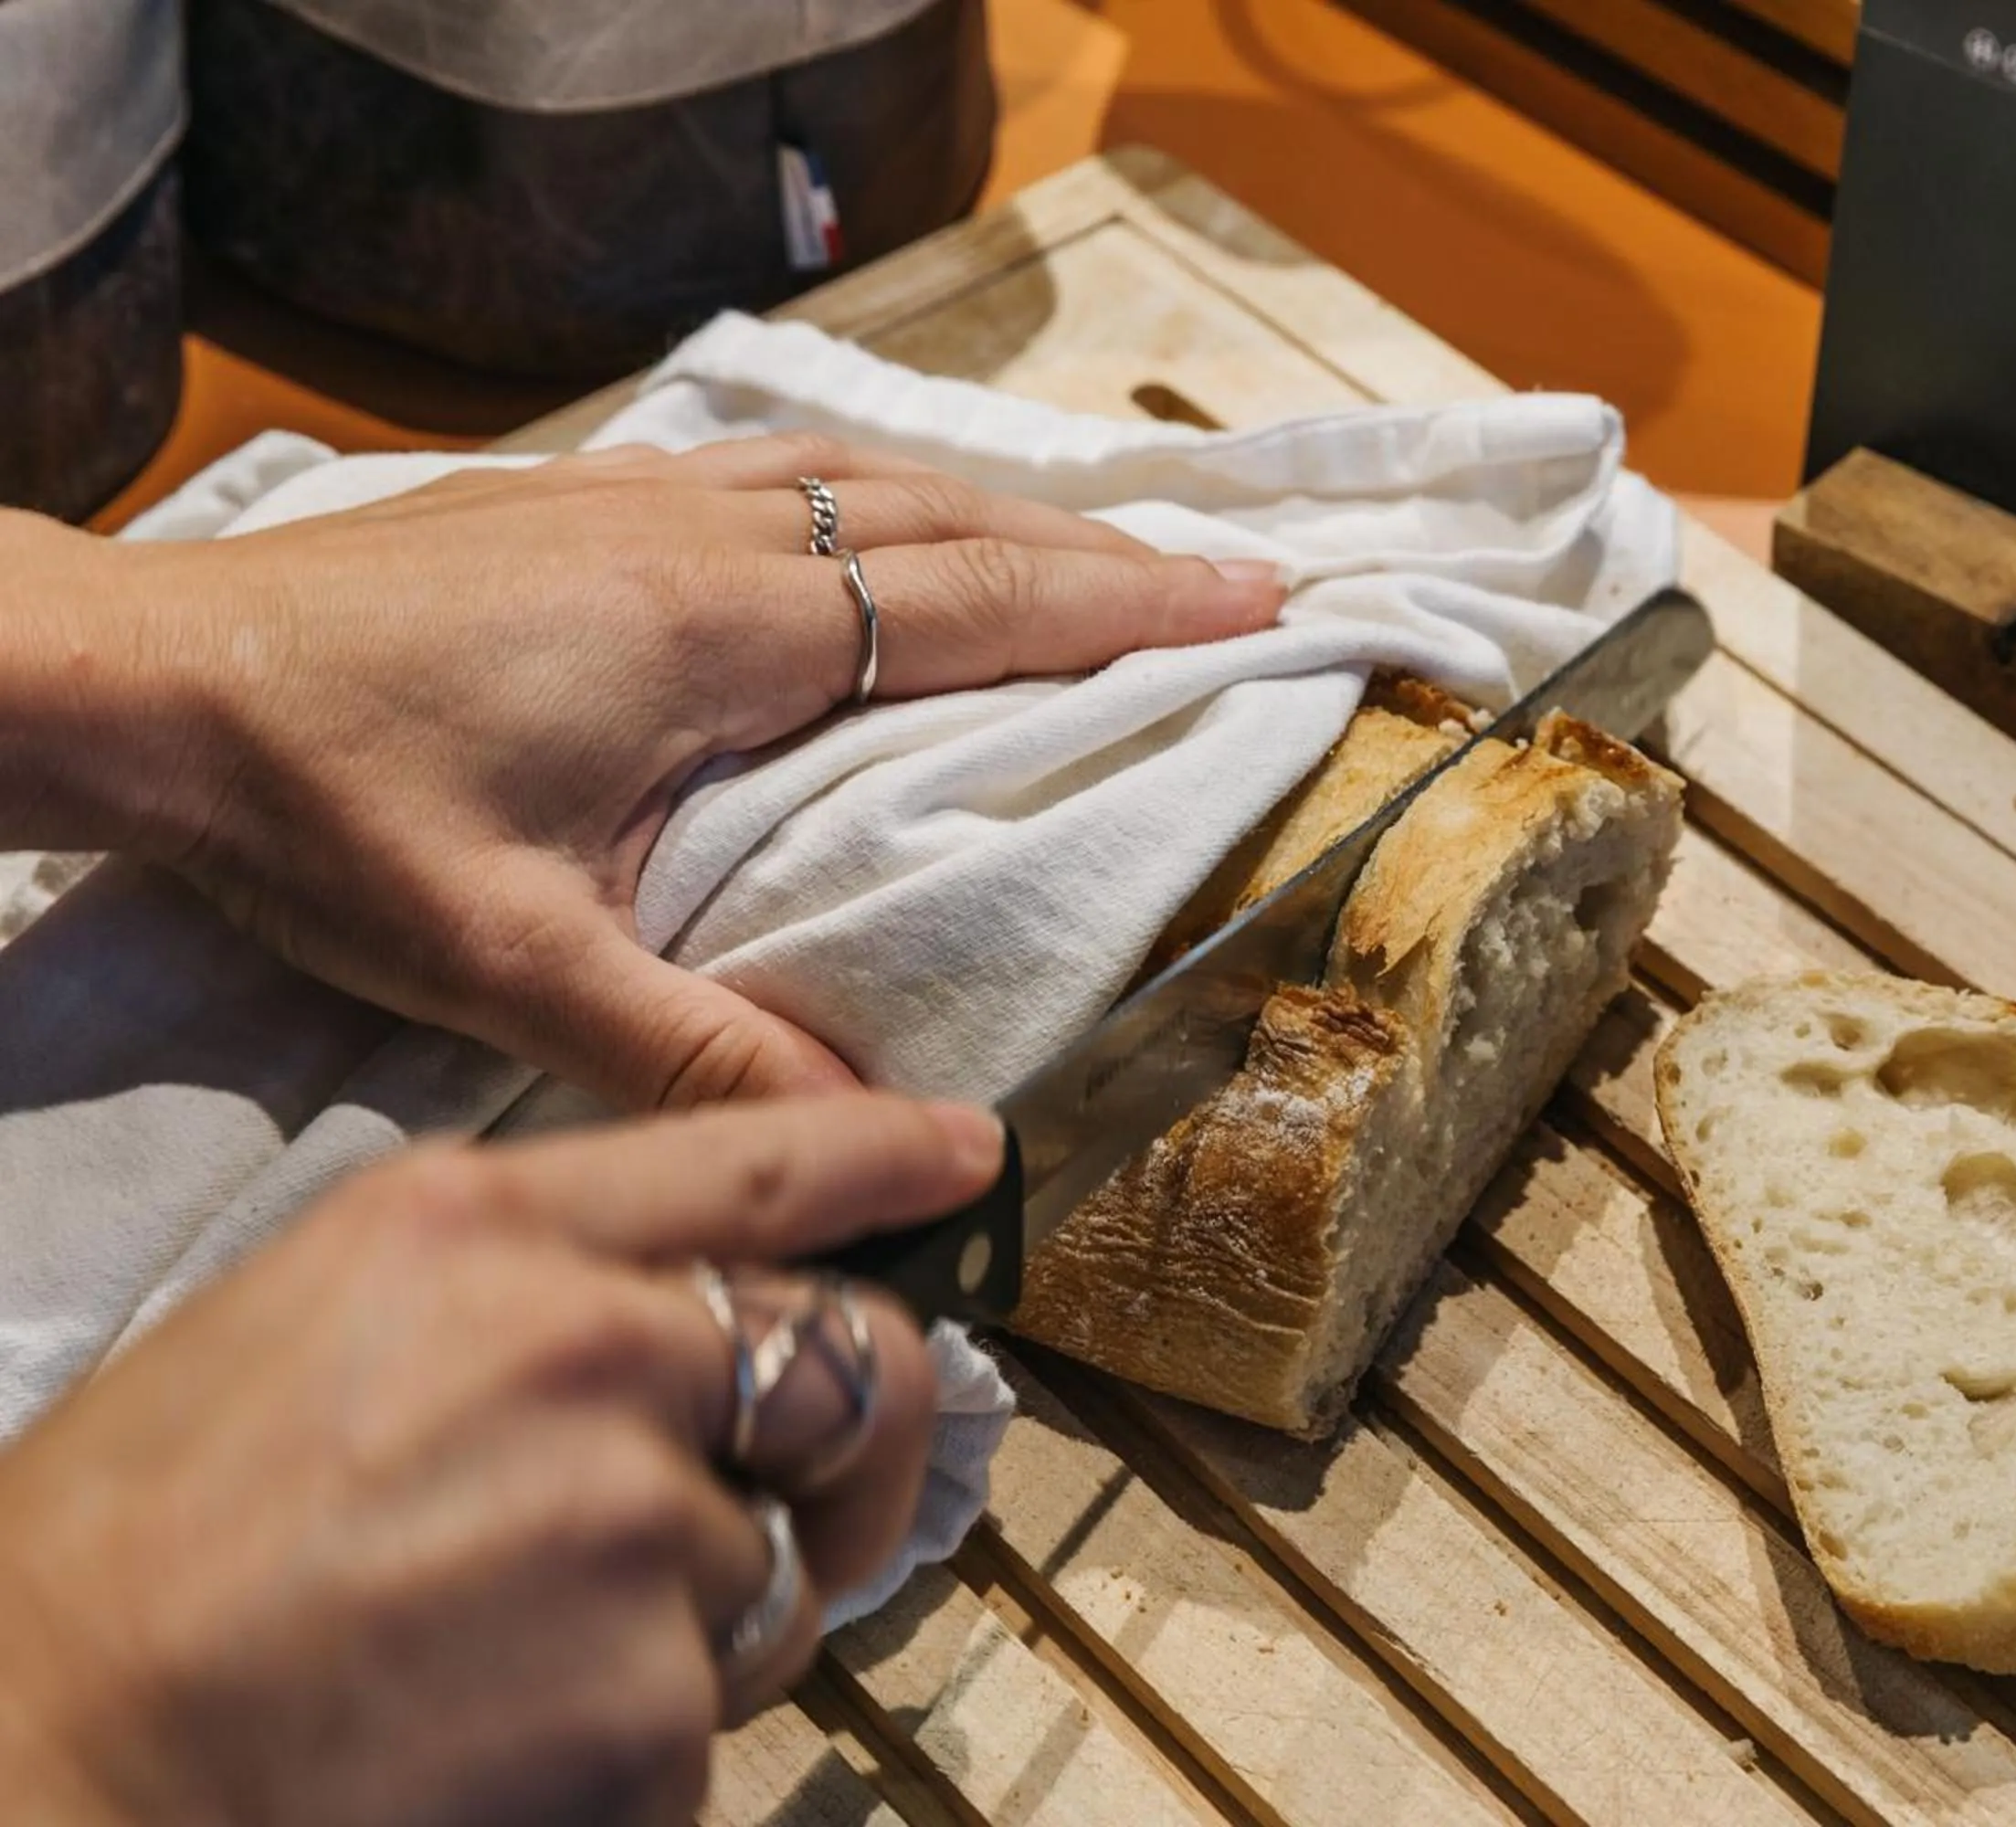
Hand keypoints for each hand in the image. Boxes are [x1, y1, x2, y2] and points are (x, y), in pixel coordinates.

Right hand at [0, 1092, 1000, 1826]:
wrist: (41, 1765)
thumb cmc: (137, 1552)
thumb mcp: (314, 1318)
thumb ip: (522, 1282)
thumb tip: (695, 1311)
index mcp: (486, 1232)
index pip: (755, 1161)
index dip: (886, 1158)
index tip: (972, 1158)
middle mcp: (594, 1350)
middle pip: (857, 1362)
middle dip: (861, 1440)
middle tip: (805, 1502)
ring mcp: (638, 1529)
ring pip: (783, 1568)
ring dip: (697, 1621)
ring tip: (511, 1657)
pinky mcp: (653, 1705)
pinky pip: (714, 1716)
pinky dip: (633, 1746)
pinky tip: (489, 1744)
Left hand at [65, 434, 1283, 1107]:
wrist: (141, 680)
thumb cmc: (322, 812)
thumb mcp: (507, 963)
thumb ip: (693, 1049)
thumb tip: (877, 1138)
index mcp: (720, 634)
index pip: (973, 608)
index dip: (1127, 613)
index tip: (1258, 608)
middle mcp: (704, 538)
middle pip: (956, 526)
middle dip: (1111, 555)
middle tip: (1240, 580)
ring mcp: (639, 499)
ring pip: (875, 476)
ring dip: (1009, 511)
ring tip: (1105, 546)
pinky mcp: (579, 497)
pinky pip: (784, 464)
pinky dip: (888, 485)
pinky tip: (890, 505)